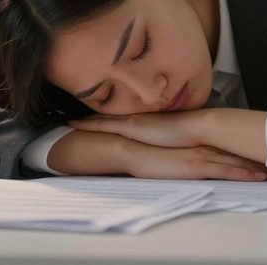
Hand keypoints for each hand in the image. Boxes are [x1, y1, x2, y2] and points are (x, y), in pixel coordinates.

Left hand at [68, 110, 209, 148]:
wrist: (198, 128)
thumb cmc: (191, 135)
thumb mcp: (175, 139)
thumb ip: (167, 141)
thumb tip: (167, 148)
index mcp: (146, 122)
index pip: (122, 120)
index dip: (107, 119)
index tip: (94, 120)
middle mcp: (136, 118)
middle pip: (108, 118)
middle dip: (92, 119)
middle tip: (74, 120)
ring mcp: (131, 121)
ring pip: (101, 119)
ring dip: (86, 121)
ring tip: (69, 121)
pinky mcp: (130, 127)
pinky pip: (102, 125)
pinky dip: (87, 124)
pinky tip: (73, 123)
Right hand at [125, 143, 266, 180]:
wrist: (137, 151)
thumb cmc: (150, 152)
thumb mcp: (174, 152)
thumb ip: (188, 154)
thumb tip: (197, 158)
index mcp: (201, 143)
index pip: (230, 148)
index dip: (249, 152)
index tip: (265, 155)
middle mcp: (207, 147)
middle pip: (239, 154)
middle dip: (260, 159)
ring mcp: (204, 156)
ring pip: (239, 162)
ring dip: (259, 168)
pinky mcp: (199, 166)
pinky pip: (227, 171)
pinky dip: (245, 174)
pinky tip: (259, 178)